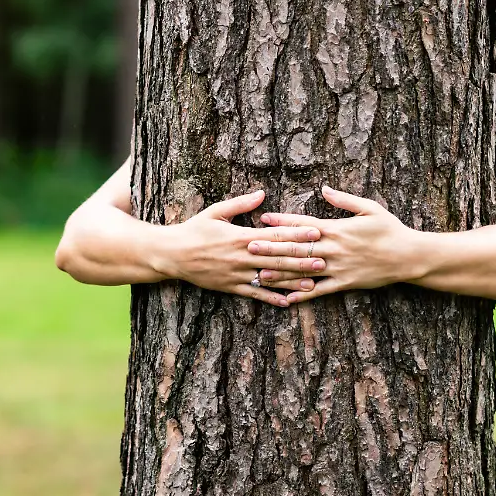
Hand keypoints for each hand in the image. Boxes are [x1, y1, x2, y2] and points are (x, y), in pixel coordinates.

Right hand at [158, 189, 325, 306]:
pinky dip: (272, 299)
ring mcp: (236, 274)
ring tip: (313, 283)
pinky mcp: (231, 287)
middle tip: (324, 260)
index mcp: (240, 236)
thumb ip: (241, 204)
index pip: (274, 236)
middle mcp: (241, 257)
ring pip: (270, 279)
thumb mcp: (216, 212)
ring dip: (292, 281)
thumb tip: (262, 193)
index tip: (316, 233)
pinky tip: (288, 302)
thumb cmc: (194, 229)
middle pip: (277, 258)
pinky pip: (255, 295)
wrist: (171, 255)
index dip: (296, 235)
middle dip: (302, 260)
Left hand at [256, 186, 418, 303]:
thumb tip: (324, 189)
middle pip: (297, 248)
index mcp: (337, 228)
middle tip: (249, 246)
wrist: (408, 256)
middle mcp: (334, 249)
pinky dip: (303, 294)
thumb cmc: (390, 229)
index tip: (263, 219)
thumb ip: (344, 200)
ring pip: (304, 271)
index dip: (282, 221)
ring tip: (259, 274)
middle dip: (272, 247)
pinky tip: (287, 298)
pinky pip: (320, 290)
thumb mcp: (370, 208)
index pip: (304, 224)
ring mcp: (338, 267)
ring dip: (280, 273)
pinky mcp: (345, 283)